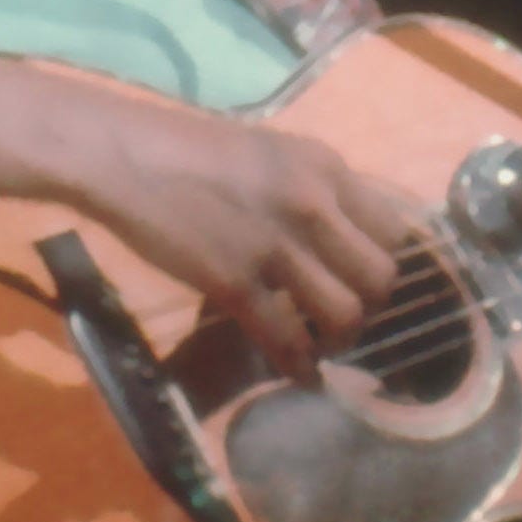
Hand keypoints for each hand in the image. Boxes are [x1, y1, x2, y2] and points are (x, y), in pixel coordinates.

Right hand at [65, 96, 414, 382]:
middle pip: (380, 277)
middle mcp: (313, 205)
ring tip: (320, 343)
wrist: (128, 156)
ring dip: (338, 338)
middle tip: (343, 313)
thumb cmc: (189, 148)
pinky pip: (287, 340)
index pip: (393, 229)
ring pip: (345, 315)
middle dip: (368, 305)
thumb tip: (336, 231)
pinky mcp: (237, 284)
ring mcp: (276, 246)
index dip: (382, 261)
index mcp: (323, 167)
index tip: (362, 277)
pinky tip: (297, 374)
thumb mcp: (270, 153)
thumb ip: (309, 187)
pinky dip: (298, 366)